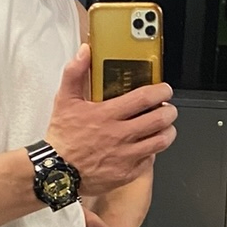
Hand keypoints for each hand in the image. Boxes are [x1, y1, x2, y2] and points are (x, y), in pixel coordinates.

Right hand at [47, 43, 176, 199]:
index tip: (165, 90)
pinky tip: (148, 146)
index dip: (161, 92)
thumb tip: (84, 52)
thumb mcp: (64, 100)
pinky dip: (153, 152)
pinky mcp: (126, 173)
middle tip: (168, 108)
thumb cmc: (63, 138)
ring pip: (160, 142)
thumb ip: (75, 73)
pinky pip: (150, 161)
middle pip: (159, 120)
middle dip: (170, 111)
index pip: (144, 98)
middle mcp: (120, 135)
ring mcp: (125, 156)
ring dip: (167, 132)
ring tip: (165, 127)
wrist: (57, 172)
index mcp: (108, 115)